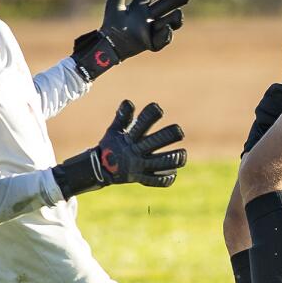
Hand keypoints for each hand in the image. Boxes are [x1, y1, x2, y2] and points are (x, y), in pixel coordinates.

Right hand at [51, 101, 186, 198]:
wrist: (99, 169)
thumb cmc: (111, 145)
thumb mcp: (114, 130)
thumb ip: (122, 116)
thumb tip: (128, 102)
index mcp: (130, 138)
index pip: (142, 122)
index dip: (151, 114)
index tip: (159, 110)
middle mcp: (136, 151)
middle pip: (157, 141)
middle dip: (170, 135)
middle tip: (179, 132)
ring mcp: (139, 166)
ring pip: (161, 162)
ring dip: (174, 158)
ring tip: (182, 153)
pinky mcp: (141, 178)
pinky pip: (156, 180)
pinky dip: (166, 178)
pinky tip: (173, 172)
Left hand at [71, 0, 188, 80]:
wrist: (111, 46)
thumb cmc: (113, 26)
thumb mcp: (113, 7)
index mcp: (141, 3)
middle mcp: (151, 14)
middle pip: (171, 2)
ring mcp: (155, 28)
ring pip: (173, 19)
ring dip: (175, 17)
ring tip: (177, 13)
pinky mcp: (155, 42)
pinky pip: (165, 38)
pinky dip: (166, 33)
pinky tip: (166, 28)